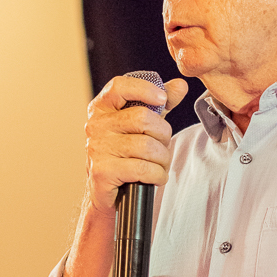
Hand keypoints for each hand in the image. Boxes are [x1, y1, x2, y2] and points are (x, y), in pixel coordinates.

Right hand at [84, 75, 188, 213]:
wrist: (106, 191)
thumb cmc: (125, 154)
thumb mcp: (141, 126)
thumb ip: (159, 104)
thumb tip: (180, 85)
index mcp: (102, 108)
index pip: (120, 86)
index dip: (144, 89)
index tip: (162, 99)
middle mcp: (95, 125)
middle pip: (142, 118)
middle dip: (163, 135)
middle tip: (162, 147)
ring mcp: (97, 148)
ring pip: (147, 146)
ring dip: (162, 159)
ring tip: (160, 165)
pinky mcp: (102, 171)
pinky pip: (143, 168)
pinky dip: (157, 175)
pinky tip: (155, 177)